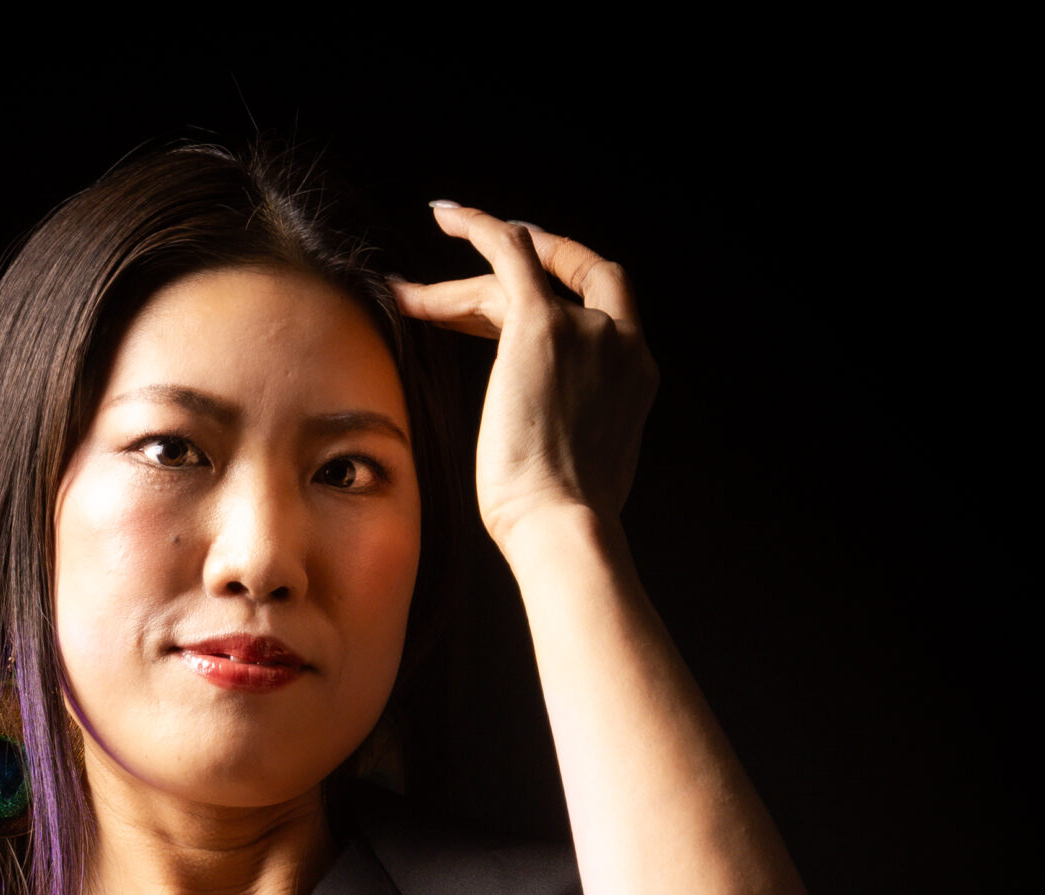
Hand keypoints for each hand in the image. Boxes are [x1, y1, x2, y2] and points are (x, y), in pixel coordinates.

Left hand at [391, 203, 658, 547]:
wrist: (562, 528)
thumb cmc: (558, 525)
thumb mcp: (582, 470)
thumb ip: (578, 435)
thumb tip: (549, 444)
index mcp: (635, 378)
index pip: (602, 313)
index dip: (565, 293)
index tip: (524, 292)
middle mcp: (620, 343)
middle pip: (570, 280)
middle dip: (523, 271)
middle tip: (465, 285)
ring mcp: (586, 330)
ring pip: (520, 280)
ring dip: (461, 288)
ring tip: (409, 297)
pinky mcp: (542, 326)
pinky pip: (510, 251)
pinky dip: (479, 226)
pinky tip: (445, 216)